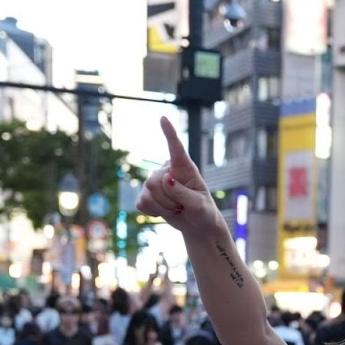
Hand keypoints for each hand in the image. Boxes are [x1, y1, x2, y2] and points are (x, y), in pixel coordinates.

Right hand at [136, 117, 221, 233]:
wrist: (197, 225)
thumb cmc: (203, 212)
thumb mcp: (198, 205)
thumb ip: (183, 192)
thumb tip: (166, 178)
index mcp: (185, 168)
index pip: (176, 148)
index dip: (169, 133)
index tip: (164, 118)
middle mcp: (168, 170)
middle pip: (154, 181)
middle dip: (167, 199)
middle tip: (182, 205)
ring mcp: (155, 182)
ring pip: (148, 194)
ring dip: (163, 207)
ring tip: (176, 208)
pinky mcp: (146, 195)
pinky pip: (141, 204)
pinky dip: (154, 212)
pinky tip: (165, 211)